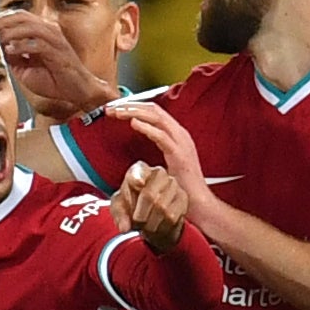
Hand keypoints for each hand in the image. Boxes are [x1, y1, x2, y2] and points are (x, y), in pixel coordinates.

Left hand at [0, 10, 115, 113]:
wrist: (77, 90)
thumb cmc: (55, 80)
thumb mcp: (26, 68)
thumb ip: (13, 56)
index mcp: (43, 31)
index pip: (20, 16)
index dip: (2, 17)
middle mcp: (49, 31)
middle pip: (22, 16)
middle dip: (3, 21)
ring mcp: (55, 40)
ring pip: (29, 27)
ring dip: (11, 31)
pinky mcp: (58, 51)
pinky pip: (38, 43)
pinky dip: (22, 45)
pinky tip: (11, 50)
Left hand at [109, 162, 187, 251]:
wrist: (152, 216)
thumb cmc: (132, 207)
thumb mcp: (120, 209)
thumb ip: (120, 215)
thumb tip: (125, 227)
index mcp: (139, 170)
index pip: (139, 171)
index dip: (138, 177)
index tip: (138, 184)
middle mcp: (158, 173)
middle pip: (149, 195)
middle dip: (140, 215)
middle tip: (137, 224)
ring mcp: (173, 184)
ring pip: (162, 209)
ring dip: (151, 223)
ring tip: (146, 227)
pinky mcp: (183, 198)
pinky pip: (172, 217)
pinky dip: (162, 227)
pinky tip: (158, 227)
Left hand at [110, 102, 214, 220]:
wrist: (199, 205)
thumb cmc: (182, 188)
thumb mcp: (165, 164)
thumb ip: (155, 153)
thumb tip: (137, 153)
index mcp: (176, 135)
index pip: (153, 112)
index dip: (133, 106)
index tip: (115, 109)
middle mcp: (180, 134)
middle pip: (154, 109)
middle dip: (130, 105)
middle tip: (110, 108)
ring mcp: (182, 143)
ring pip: (157, 118)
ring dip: (135, 112)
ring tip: (118, 112)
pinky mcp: (180, 155)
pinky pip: (162, 136)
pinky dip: (147, 128)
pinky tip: (134, 123)